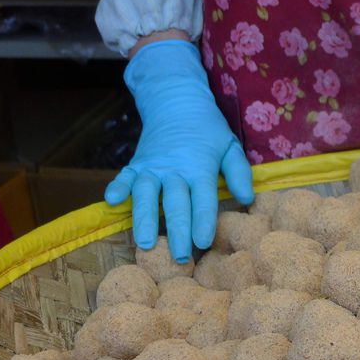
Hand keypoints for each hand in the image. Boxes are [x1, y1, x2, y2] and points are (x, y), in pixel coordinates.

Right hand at [105, 40, 253, 262]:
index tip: (203, 242)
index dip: (203, 220)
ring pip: (146, 194)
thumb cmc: (208, 130)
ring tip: (144, 244)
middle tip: (179, 257)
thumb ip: (239, 173)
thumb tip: (248, 200)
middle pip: (175, 202)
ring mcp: (152, 166)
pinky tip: (112, 202)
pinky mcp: (136, 164)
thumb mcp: (230, 146)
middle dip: (176, 230)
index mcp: (200, 167)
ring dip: (144, 218)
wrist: (176, 102)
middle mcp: (175, 168)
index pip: (203, 198)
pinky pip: (123, 177)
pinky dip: (116, 187)